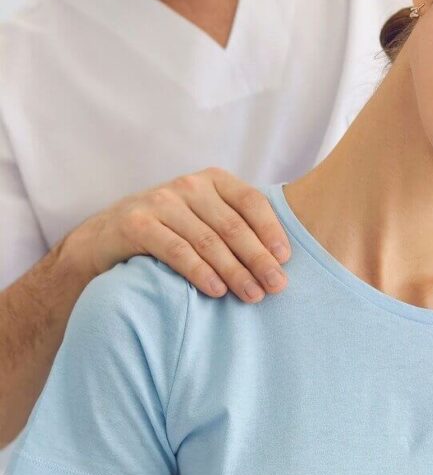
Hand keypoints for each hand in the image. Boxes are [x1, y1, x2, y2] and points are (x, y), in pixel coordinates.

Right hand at [66, 168, 290, 302]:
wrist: (104, 237)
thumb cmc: (170, 229)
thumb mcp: (204, 217)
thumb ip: (237, 225)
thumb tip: (282, 257)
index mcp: (212, 179)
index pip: (251, 201)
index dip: (271, 230)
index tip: (286, 259)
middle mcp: (188, 185)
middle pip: (232, 225)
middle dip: (258, 258)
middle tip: (277, 285)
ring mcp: (161, 202)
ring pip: (208, 241)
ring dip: (234, 271)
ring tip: (252, 294)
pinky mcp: (137, 224)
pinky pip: (177, 250)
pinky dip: (200, 272)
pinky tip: (216, 291)